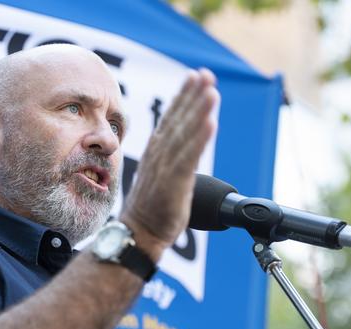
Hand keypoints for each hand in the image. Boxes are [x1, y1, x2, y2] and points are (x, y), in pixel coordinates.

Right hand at [120, 69, 218, 259]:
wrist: (139, 232)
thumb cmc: (151, 207)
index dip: (184, 96)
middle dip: (193, 95)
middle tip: (205, 74)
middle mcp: (159, 154)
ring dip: (199, 110)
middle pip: (178, 119)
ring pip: (185, 134)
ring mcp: (165, 167)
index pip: (171, 118)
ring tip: (211, 91)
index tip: (195, 76)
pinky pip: (188, 157)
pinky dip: (199, 139)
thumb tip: (182, 147)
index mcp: (156, 151)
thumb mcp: (160, 175)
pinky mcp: (173, 182)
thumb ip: (170, 157)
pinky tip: (210, 123)